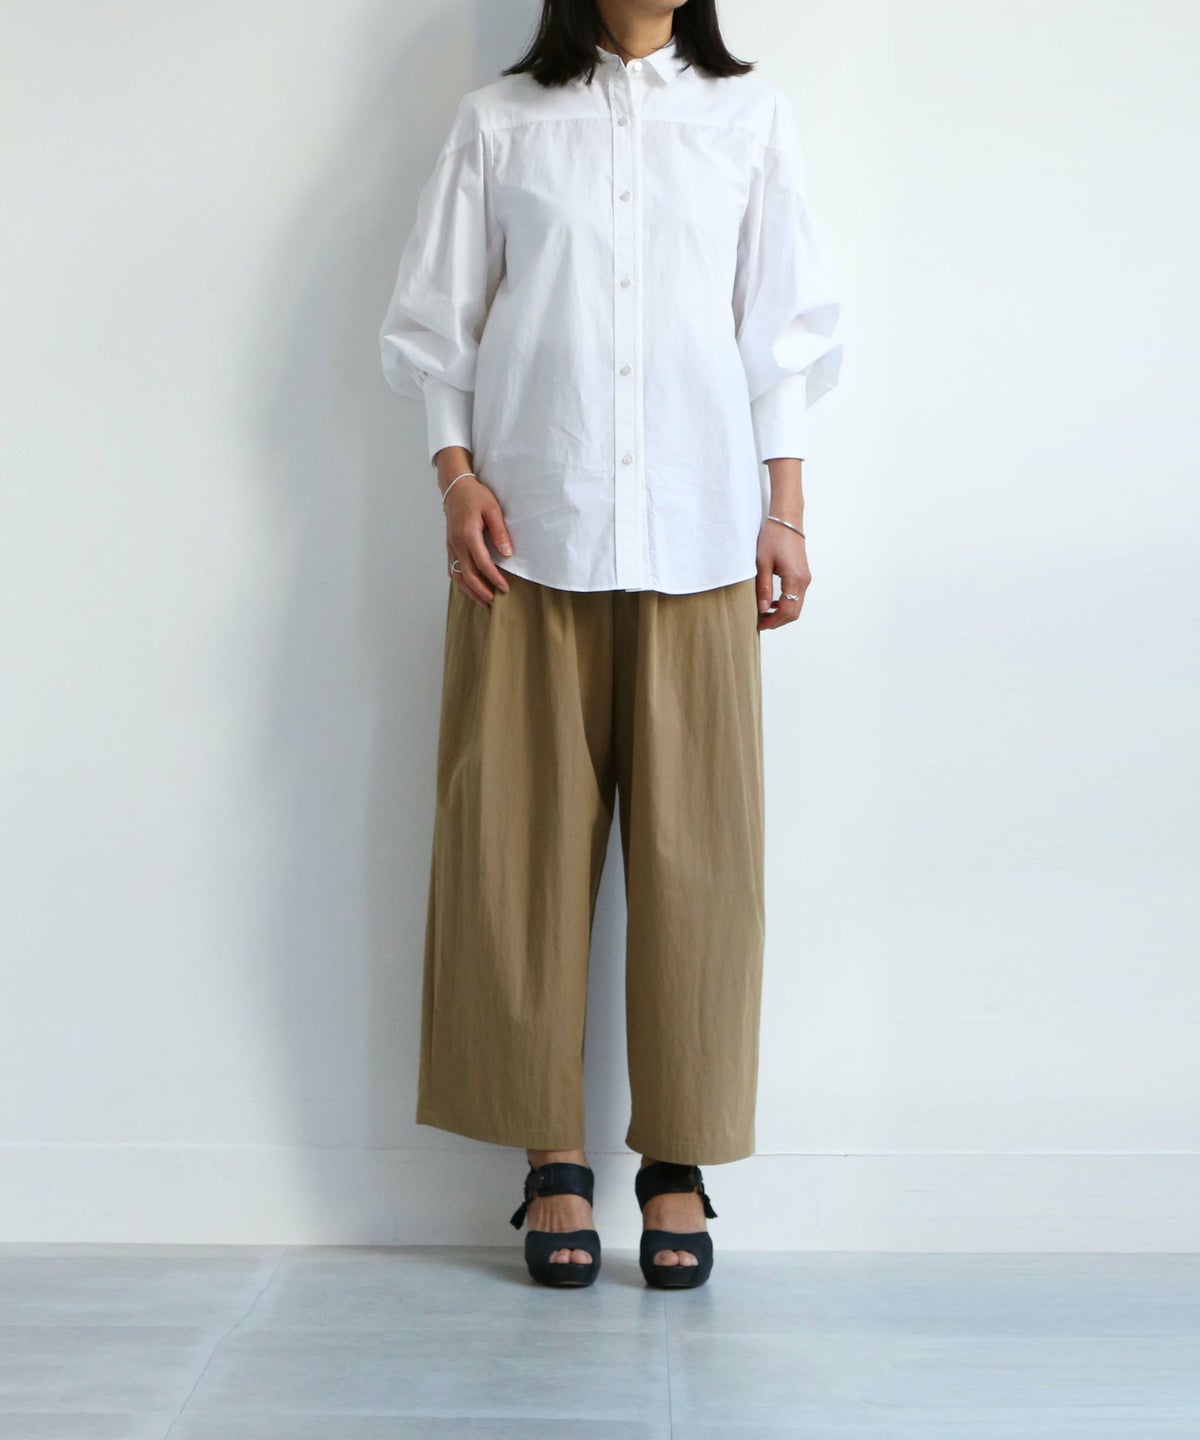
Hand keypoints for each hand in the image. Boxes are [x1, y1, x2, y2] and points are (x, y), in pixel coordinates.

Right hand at [442, 473, 513, 607]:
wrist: (456, 488)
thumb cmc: (476, 496)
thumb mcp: (493, 509)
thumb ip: (500, 532)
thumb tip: (507, 553)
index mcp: (468, 535)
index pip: (482, 563)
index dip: (494, 578)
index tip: (505, 588)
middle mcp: (457, 544)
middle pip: (467, 575)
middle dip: (481, 591)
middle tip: (495, 601)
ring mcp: (451, 546)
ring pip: (457, 575)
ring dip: (469, 591)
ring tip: (483, 601)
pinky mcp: (449, 546)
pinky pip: (451, 569)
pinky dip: (460, 582)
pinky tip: (469, 588)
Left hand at [755, 521, 809, 630]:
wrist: (787, 520)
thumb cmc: (773, 537)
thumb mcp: (762, 563)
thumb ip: (764, 588)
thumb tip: (763, 609)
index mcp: (795, 579)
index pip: (787, 610)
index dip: (773, 621)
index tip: (759, 625)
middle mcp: (804, 581)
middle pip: (794, 612)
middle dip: (778, 621)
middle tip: (760, 623)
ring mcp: (805, 578)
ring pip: (796, 606)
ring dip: (782, 613)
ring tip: (763, 614)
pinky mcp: (803, 575)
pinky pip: (797, 596)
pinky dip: (786, 604)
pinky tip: (772, 603)